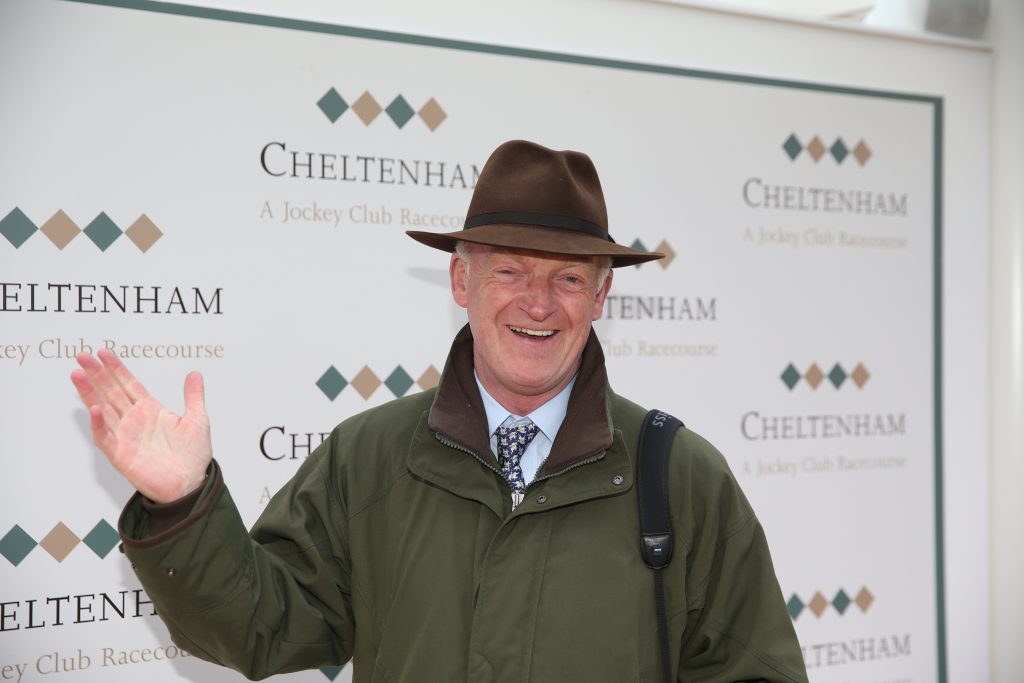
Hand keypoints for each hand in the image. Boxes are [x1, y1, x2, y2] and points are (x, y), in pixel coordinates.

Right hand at [71, 349, 211, 502]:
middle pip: (111, 392)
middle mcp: (134, 420)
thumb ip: (193, 396)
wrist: (191, 484)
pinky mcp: (120, 454)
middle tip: (82, 356)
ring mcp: (125, 436)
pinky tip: (94, 408)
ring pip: (103, 410)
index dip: (116, 369)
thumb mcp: (197, 420)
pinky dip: (99, 424)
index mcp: (150, 410)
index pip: (129, 384)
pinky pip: (105, 437)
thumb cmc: (193, 456)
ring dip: (90, 393)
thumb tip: (195, 373)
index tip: (103, 352)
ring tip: (78, 375)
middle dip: (97, 374)